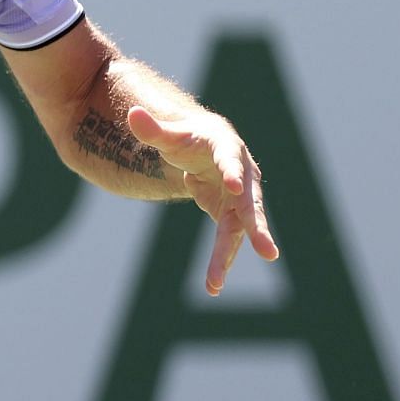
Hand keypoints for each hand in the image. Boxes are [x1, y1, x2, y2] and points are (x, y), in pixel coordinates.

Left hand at [127, 106, 278, 295]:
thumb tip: (133, 114)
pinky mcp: (231, 216)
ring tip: (216, 283)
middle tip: (267, 251)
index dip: (231, 171)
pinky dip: (220, 261)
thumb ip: (152, 129)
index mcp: (227, 147)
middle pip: (250, 203)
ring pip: (240, 230)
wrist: (204, 151)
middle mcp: (242, 175)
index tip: (233, 185)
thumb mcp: (169, 134)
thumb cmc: (189, 139)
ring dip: (228, 255)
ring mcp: (240, 198)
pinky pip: (227, 240)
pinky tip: (212, 286)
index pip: (231, 159)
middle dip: (257, 227)